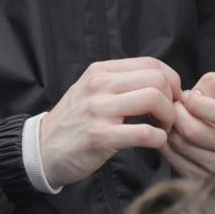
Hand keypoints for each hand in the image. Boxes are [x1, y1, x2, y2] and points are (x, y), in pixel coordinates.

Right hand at [39, 58, 181, 189]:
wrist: (42, 150)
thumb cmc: (73, 123)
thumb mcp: (91, 91)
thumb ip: (121, 83)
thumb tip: (162, 84)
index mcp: (100, 72)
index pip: (151, 63)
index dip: (171, 80)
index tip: (172, 98)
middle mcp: (99, 85)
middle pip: (157, 79)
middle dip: (172, 100)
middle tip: (168, 117)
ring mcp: (98, 110)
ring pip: (154, 99)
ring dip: (168, 118)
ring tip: (162, 128)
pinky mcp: (100, 136)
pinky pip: (144, 132)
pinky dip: (159, 138)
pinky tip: (154, 143)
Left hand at [162, 71, 214, 178]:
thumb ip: (212, 83)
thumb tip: (191, 98)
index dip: (196, 102)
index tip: (187, 96)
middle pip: (195, 132)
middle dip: (177, 113)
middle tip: (174, 105)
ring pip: (181, 145)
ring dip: (170, 127)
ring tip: (174, 118)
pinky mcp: (203, 177)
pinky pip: (174, 159)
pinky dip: (167, 143)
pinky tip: (172, 133)